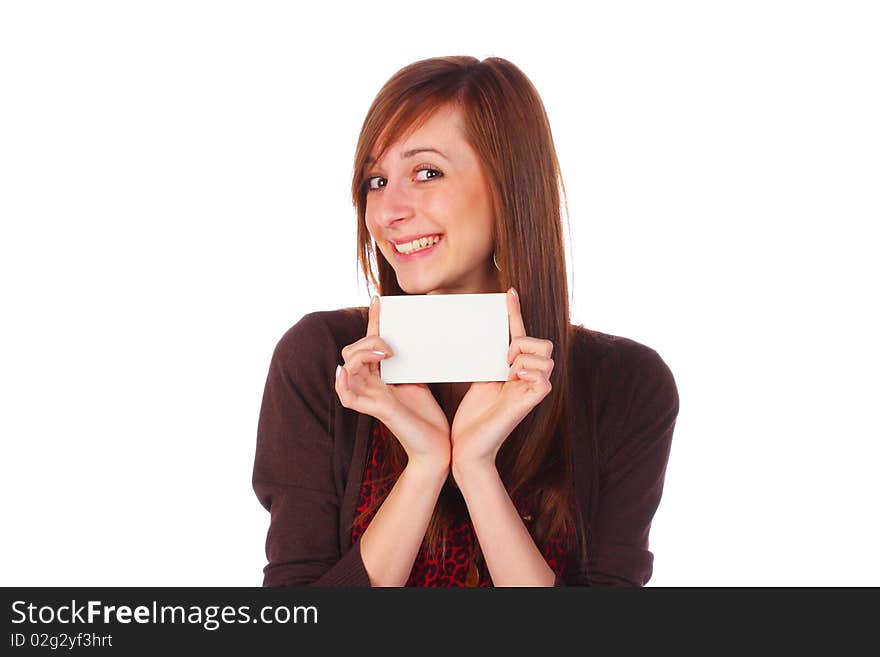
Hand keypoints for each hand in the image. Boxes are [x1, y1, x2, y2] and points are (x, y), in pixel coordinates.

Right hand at [335, 295, 450, 466]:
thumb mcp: (421, 380)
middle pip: (352, 352)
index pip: (369, 342)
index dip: (373, 320)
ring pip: (348, 368)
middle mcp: (372, 385)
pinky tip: (343, 371)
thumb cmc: (430, 418)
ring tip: (385, 353)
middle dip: (368, 340)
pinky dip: (341, 383)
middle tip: (392, 347)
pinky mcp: (377, 411)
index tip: (380, 300)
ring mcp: (372, 398)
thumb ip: (412, 361)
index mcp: (381, 376)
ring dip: (362, 354)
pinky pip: (348, 397)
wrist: (440, 447)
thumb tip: (420, 336)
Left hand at [450, 288, 553, 472]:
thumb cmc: (470, 419)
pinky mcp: (533, 400)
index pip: (520, 335)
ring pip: (545, 354)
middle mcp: (528, 378)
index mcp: (515, 371)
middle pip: (543, 342)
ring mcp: (533, 390)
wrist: (466, 447)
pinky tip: (511, 377)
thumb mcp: (478, 378)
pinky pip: (543, 374)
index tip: (508, 292)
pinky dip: (526, 370)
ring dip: (522, 356)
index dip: (515, 312)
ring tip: (505, 370)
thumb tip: (481, 333)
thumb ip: (488, 358)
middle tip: (503, 358)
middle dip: (522, 341)